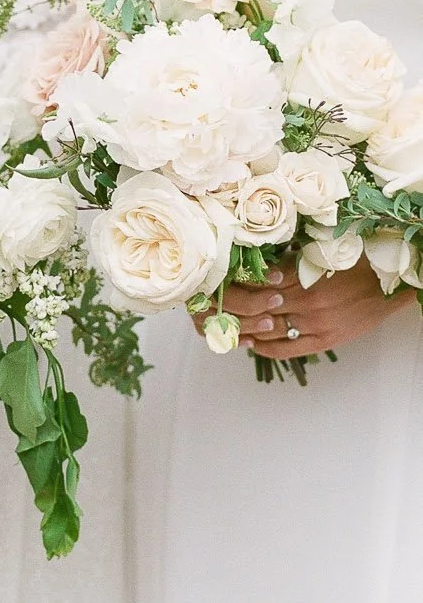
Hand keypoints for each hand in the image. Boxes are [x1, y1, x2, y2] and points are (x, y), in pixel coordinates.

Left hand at [198, 258, 413, 360]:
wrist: (390, 282)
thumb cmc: (357, 261)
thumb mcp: (322, 252)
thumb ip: (292, 260)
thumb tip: (261, 264)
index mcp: (304, 274)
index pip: (257, 282)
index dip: (236, 284)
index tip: (219, 283)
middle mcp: (306, 300)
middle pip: (257, 307)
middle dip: (234, 307)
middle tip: (213, 306)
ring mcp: (314, 323)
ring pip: (267, 330)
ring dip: (244, 329)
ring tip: (226, 325)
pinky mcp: (323, 340)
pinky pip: (286, 349)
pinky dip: (264, 347)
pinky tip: (250, 343)